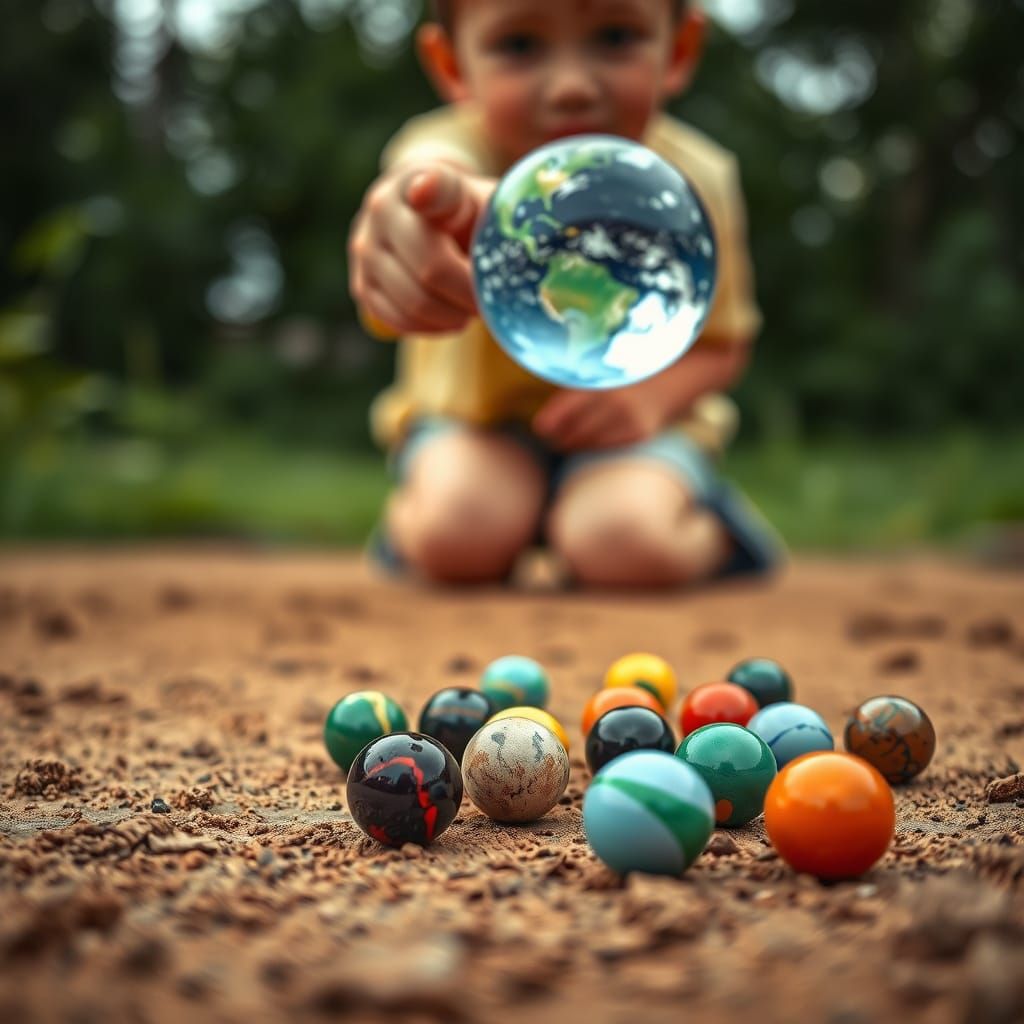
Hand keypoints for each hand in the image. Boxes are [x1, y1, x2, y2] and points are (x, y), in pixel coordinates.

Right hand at [348, 161, 495, 334]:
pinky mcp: (361, 284)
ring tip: (473, 310)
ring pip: (414, 302)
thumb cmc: (469, 215)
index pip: (431, 187)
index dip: (430, 191)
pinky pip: (397, 321)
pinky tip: (451, 319)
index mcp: (423, 180)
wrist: (427, 219)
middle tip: (491, 302)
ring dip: (453, 316)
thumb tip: (535, 249)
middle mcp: (383, 208)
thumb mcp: (490, 206)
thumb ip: (505, 220)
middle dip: (469, 295)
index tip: (425, 193)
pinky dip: (431, 328)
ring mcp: (366, 248)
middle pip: (430, 268)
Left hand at [532, 383, 666, 451]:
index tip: (539, 428)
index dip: (550, 420)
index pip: (568, 406)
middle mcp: (618, 402)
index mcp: (605, 381)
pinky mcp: (640, 433)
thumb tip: (547, 419)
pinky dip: (593, 445)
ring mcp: (631, 420)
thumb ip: (581, 388)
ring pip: (590, 441)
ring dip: (573, 443)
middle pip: (577, 428)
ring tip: (561, 442)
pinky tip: (585, 442)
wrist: (678, 376)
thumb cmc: (633, 371)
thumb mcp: (608, 371)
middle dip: (559, 436)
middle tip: (547, 438)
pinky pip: (608, 445)